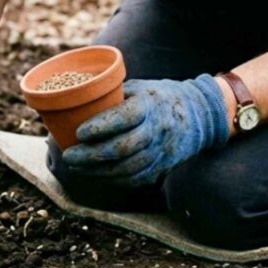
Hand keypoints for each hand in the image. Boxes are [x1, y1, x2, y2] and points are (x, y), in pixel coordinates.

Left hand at [61, 74, 230, 186]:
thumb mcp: (138, 88)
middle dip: (91, 155)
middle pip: (123, 148)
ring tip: (76, 166)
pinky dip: (111, 179)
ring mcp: (162, 151)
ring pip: (127, 168)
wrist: (198, 116)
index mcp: (152, 104)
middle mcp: (159, 129)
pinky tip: (94, 174)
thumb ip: (111, 97)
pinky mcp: (162, 168)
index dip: (100, 127)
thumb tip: (71, 104)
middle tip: (68, 155)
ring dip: (97, 171)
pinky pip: (134, 179)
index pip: (126, 117)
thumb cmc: (156, 98)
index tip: (79, 132)